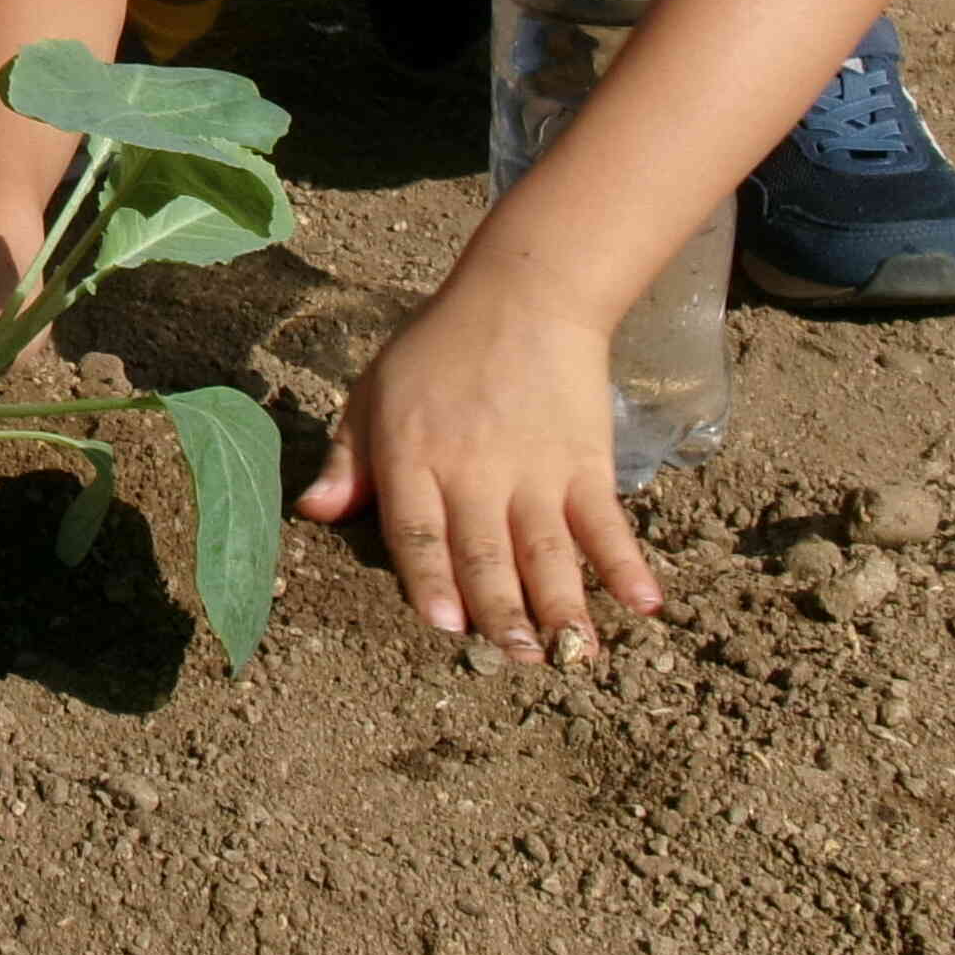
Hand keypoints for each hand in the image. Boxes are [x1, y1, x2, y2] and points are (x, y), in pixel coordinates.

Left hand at [295, 274, 660, 659]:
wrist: (524, 295)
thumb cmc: (438, 348)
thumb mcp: (374, 394)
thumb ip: (347, 461)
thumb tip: (311, 514)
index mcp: (414, 458)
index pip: (420, 532)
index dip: (432, 580)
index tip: (447, 625)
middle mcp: (475, 473)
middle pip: (487, 554)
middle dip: (502, 613)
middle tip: (517, 658)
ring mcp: (535, 471)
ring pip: (547, 551)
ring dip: (562, 605)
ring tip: (572, 654)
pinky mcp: (585, 463)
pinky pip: (605, 523)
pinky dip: (626, 564)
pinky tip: (643, 606)